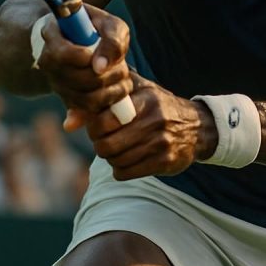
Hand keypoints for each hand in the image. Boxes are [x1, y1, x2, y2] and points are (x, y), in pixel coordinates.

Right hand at [35, 5, 132, 129]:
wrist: (85, 38)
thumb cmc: (99, 28)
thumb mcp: (110, 24)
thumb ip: (111, 40)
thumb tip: (101, 67)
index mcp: (52, 35)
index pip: (62, 54)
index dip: (88, 58)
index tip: (106, 54)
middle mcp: (47, 61)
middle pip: (78, 80)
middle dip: (109, 75)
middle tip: (122, 67)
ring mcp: (56, 82)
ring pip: (84, 98)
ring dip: (111, 90)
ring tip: (121, 78)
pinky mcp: (67, 99)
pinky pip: (87, 111)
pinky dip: (107, 103)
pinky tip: (116, 91)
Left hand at [84, 75, 216, 180]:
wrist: (197, 127)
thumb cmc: (158, 105)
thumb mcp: (136, 92)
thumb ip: (100, 101)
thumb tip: (67, 124)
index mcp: (146, 99)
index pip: (103, 121)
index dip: (94, 127)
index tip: (100, 126)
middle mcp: (156, 120)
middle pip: (106, 146)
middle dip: (101, 145)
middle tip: (106, 140)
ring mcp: (162, 143)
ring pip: (115, 161)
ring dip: (112, 158)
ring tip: (120, 149)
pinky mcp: (165, 162)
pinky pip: (126, 173)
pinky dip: (121, 169)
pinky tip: (129, 160)